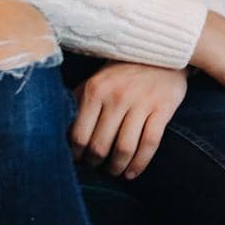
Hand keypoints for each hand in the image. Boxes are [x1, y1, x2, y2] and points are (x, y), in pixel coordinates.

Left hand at [70, 61, 186, 178]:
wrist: (163, 52)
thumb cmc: (124, 71)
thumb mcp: (97, 80)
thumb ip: (79, 102)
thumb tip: (61, 132)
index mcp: (95, 89)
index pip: (79, 135)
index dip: (77, 155)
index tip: (79, 161)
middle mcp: (117, 96)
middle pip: (100, 146)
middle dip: (96, 164)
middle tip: (96, 168)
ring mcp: (141, 102)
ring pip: (124, 149)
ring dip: (117, 168)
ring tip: (114, 172)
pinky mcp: (162, 108)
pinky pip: (149, 143)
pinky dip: (140, 163)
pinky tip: (133, 173)